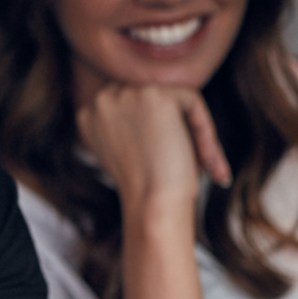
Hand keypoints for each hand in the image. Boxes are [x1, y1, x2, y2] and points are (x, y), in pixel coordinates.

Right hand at [77, 83, 230, 210]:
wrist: (152, 204)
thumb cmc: (146, 189)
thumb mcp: (127, 152)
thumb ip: (133, 127)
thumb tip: (164, 116)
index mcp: (89, 117)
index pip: (132, 107)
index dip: (158, 131)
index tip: (176, 160)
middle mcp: (102, 101)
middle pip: (153, 100)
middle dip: (180, 128)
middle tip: (201, 163)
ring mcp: (126, 95)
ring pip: (176, 101)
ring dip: (196, 132)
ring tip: (208, 164)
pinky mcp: (154, 95)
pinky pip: (193, 103)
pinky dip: (206, 131)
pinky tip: (208, 160)